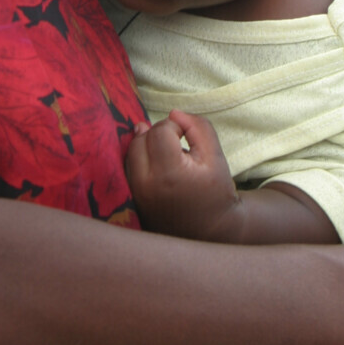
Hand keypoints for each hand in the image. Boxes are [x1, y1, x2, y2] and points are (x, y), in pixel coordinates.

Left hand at [126, 109, 239, 239]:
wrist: (209, 231)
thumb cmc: (215, 191)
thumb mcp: (215, 156)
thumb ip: (198, 127)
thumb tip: (173, 113)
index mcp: (170, 174)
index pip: (160, 131)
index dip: (176, 127)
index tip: (189, 139)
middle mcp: (146, 185)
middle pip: (141, 139)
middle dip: (159, 134)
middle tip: (178, 145)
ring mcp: (136, 194)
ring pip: (131, 151)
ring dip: (147, 144)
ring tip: (169, 154)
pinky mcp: (131, 200)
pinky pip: (128, 167)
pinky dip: (139, 158)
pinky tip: (155, 162)